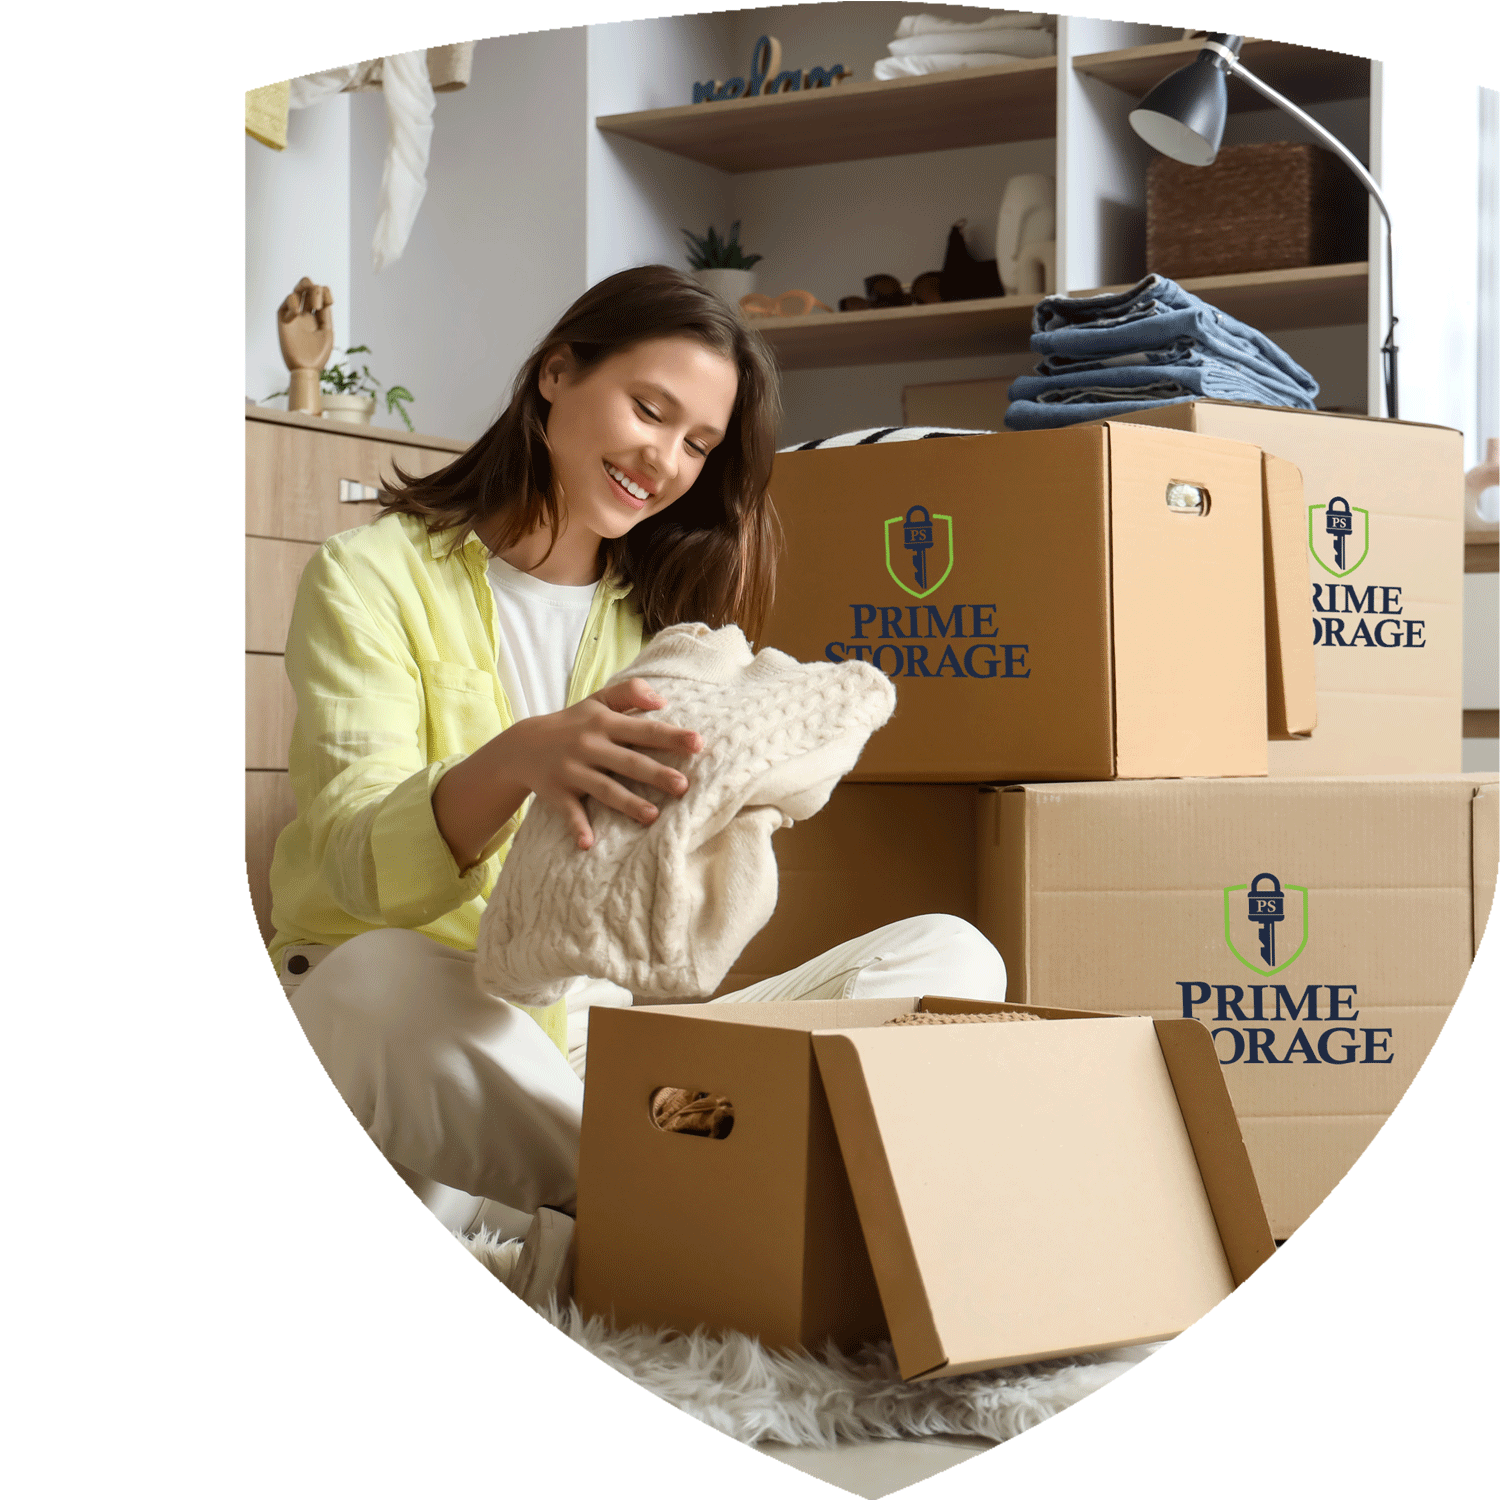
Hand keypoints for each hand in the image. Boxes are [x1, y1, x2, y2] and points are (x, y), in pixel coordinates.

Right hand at [278, 277, 334, 371]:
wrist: (307, 368)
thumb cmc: (318, 355)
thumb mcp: (327, 332)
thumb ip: (325, 314)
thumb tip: (323, 298)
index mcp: (318, 317)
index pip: (320, 295)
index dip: (325, 292)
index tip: (329, 303)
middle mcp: (306, 314)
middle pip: (307, 288)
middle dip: (314, 288)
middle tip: (318, 303)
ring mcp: (295, 315)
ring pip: (296, 290)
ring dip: (305, 289)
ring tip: (314, 305)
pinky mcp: (283, 319)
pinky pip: (287, 301)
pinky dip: (293, 303)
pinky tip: (297, 314)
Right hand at [432, 677, 704, 867]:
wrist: (522, 746)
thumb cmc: (573, 724)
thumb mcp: (598, 701)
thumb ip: (630, 692)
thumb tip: (663, 701)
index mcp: (604, 723)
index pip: (644, 730)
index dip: (671, 736)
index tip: (698, 744)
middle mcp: (589, 746)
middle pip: (628, 762)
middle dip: (656, 774)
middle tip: (684, 786)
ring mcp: (572, 771)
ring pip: (604, 789)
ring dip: (627, 804)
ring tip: (652, 817)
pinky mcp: (557, 794)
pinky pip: (569, 813)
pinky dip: (577, 828)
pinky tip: (588, 844)